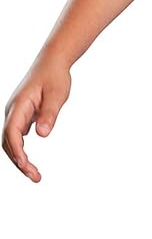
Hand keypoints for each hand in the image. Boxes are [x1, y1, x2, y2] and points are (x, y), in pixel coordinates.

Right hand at [2, 54, 71, 181]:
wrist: (52, 61)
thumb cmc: (55, 76)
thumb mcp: (57, 95)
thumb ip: (49, 115)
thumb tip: (42, 134)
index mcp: (19, 105)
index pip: (12, 132)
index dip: (17, 151)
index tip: (26, 165)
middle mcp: (12, 110)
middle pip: (8, 141)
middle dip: (19, 162)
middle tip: (36, 177)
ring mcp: (15, 113)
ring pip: (11, 141)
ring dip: (19, 158)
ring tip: (35, 175)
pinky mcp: (21, 115)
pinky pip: (16, 137)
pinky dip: (21, 151)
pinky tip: (29, 162)